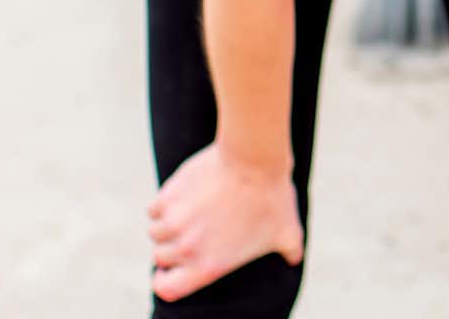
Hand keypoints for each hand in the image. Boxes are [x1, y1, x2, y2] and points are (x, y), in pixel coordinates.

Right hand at [145, 143, 304, 301]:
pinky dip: (163, 207)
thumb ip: (290, 252)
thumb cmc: (271, 197)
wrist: (253, 159)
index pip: (167, 289)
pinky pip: (154, 210)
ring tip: (186, 217)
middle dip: (171, 251)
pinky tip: (181, 200)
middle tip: (188, 237)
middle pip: (160, 258)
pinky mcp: (167, 196)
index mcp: (208, 265)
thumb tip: (295, 259)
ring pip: (156, 233)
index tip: (168, 273)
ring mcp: (173, 222)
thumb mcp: (287, 233)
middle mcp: (186, 248)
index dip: (165, 283)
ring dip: (167, 227)